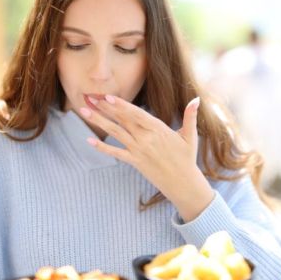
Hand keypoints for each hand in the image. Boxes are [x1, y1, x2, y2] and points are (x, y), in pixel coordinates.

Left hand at [79, 95, 213, 220]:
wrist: (183, 183)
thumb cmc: (187, 158)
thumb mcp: (190, 135)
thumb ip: (190, 116)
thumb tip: (196, 99)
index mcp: (159, 129)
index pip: (136, 113)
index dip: (121, 105)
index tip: (108, 97)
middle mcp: (146, 138)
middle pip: (122, 120)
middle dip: (104, 107)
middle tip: (89, 97)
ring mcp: (139, 150)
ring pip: (115, 132)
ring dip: (98, 121)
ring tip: (84, 112)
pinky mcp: (135, 162)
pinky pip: (116, 153)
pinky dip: (102, 147)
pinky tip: (89, 140)